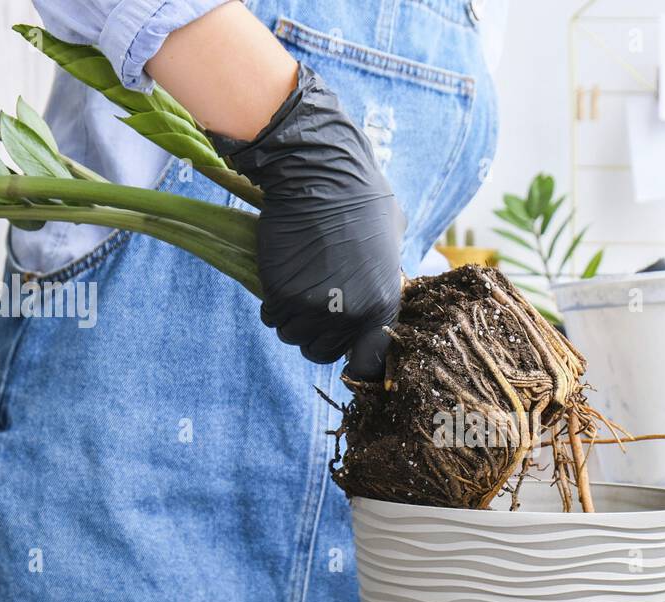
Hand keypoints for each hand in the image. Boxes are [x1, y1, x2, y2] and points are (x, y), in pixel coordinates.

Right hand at [213, 65, 403, 379]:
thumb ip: (387, 277)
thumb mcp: (392, 243)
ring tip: (297, 287)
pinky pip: (272, 317)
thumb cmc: (361, 200)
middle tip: (314, 304)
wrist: (320, 177)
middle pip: (323, 352)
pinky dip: (273, 305)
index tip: (343, 346)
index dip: (353, 357)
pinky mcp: (281, 295)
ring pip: (293, 337)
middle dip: (317, 333)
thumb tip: (384, 289)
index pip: (367, 362)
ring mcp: (314, 309)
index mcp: (383, 306)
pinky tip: (281, 279)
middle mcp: (350, 316)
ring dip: (292, 319)